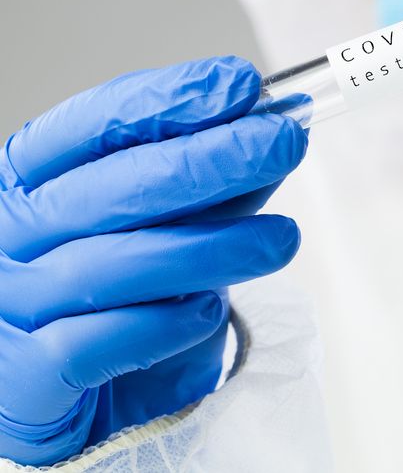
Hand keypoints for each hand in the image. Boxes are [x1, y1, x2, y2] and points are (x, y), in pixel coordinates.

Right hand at [0, 57, 305, 465]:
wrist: (73, 409)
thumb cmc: (116, 306)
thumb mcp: (163, 232)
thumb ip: (210, 189)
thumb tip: (270, 134)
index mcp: (30, 182)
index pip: (92, 124)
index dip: (167, 100)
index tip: (241, 84)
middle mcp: (7, 236)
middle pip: (112, 186)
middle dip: (209, 160)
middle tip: (283, 143)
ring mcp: (8, 306)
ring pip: (111, 263)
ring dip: (211, 246)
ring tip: (283, 239)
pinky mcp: (22, 380)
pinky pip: (96, 344)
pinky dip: (161, 323)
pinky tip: (210, 311)